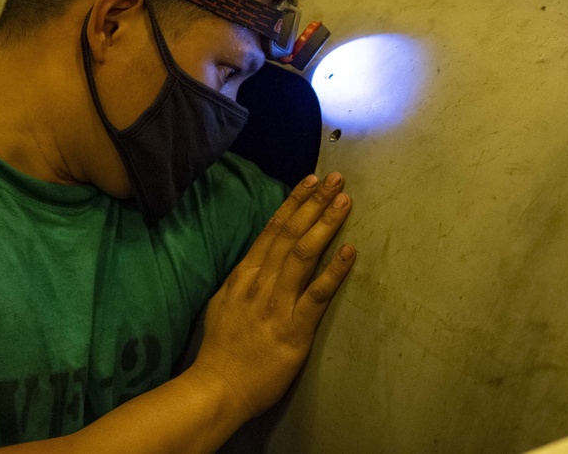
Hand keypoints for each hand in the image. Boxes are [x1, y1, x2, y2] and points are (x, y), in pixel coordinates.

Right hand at [190, 172, 355, 421]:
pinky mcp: (294, 330)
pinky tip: (350, 252)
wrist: (217, 388)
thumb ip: (243, 280)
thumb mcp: (223, 303)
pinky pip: (317, 295)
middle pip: (290, 234)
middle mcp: (260, 283)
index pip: (271, 230)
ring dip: (325, 225)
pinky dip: (334, 271)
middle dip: (314, 203)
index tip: (310, 181)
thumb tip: (258, 260)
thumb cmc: (221, 349)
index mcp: (244, 276)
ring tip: (344, 201)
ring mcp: (277, 305)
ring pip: (303, 255)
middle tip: (336, 179)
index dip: (293, 203)